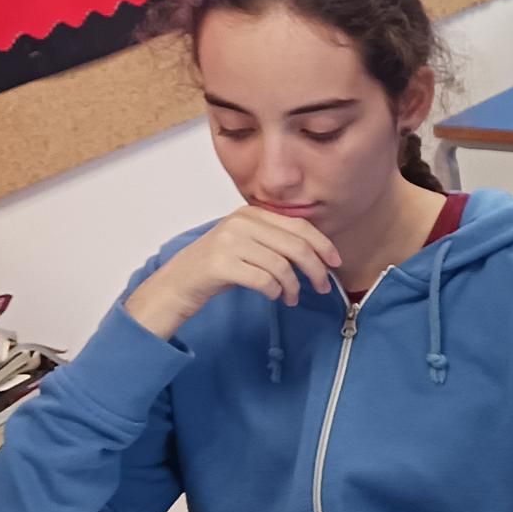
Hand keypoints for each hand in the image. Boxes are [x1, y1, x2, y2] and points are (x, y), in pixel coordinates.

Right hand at [125, 206, 341, 339]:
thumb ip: (276, 241)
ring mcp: (229, 242)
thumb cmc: (218, 268)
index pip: (299, 226)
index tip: (336, 262)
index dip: (322, 244)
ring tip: (292, 298)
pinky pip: (264, 279)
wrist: (177, 284)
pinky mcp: (220, 264)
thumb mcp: (248, 244)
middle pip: (295, 246)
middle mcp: (241, 222)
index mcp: (251, 213)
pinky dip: (276, 291)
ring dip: (293, 286)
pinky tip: (276, 297)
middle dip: (316, 269)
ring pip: (282, 265)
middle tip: (322, 287)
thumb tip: (318, 252)